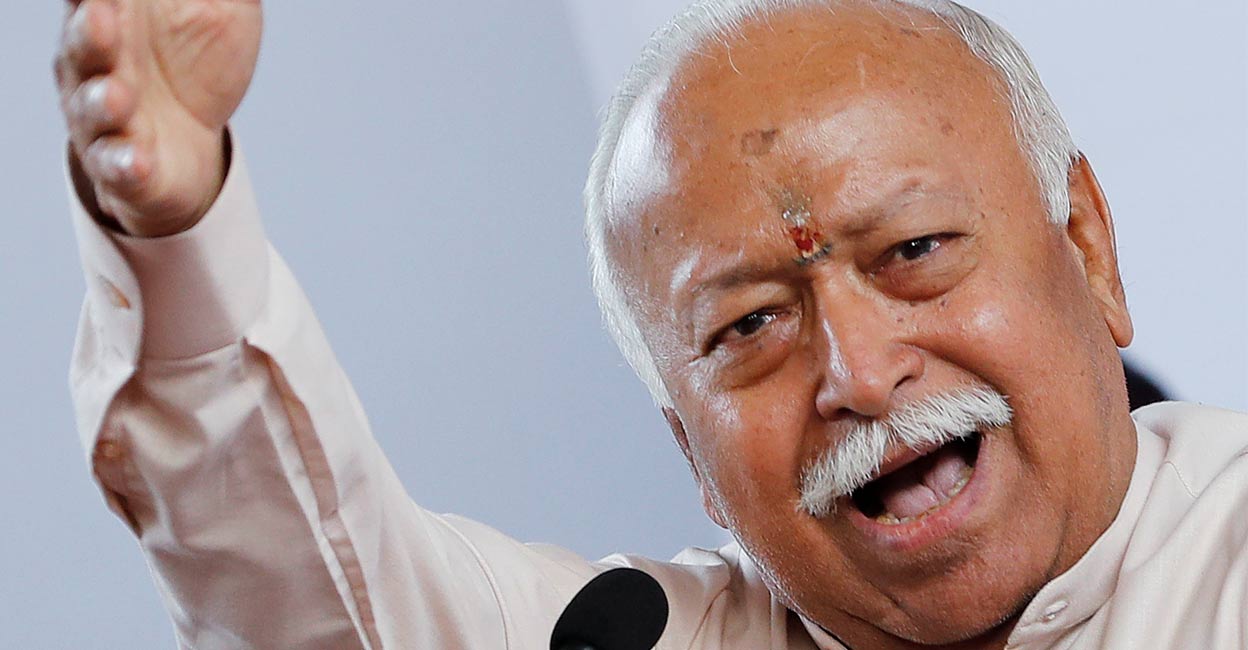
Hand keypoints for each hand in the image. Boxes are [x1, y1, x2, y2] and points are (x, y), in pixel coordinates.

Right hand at [55, 0, 262, 236]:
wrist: (192, 144)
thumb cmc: (196, 60)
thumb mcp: (224, 8)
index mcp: (114, 12)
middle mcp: (97, 62)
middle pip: (86, 41)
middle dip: (92, 29)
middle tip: (104, 15)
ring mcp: (104, 115)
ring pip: (95, 106)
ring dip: (106, 101)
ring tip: (120, 96)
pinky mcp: (122, 164)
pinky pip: (118, 165)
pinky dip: (127, 163)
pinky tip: (138, 159)